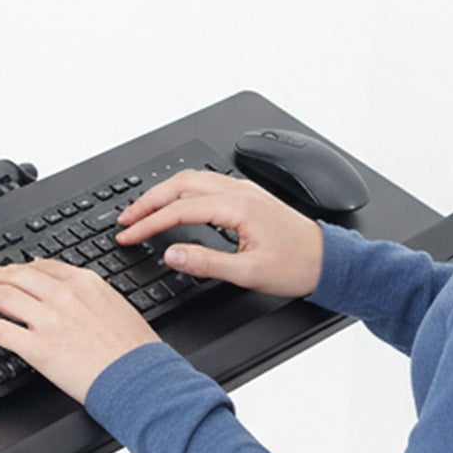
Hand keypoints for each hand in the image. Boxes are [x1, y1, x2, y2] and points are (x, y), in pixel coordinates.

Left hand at [0, 259, 159, 403]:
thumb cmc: (135, 351)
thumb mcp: (116, 308)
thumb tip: (74, 301)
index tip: (5, 272)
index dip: (16, 268)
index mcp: (84, 282)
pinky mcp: (38, 347)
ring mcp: (49, 319)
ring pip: (1, 296)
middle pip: (16, 276)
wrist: (141, 378)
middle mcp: (64, 294)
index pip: (41, 266)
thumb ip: (90, 299)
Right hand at [116, 169, 325, 299]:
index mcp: (237, 206)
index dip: (148, 223)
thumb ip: (205, 263)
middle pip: (179, 184)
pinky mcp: (246, 196)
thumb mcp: (248, 273)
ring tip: (141, 211)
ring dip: (162, 193)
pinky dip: (180, 191)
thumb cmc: (296, 266)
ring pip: (191, 179)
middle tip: (124, 219)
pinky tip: (173, 204)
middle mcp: (238, 191)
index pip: (179, 209)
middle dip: (147, 200)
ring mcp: (242, 190)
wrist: (327, 260)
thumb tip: (170, 254)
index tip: (128, 235)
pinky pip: (204, 183)